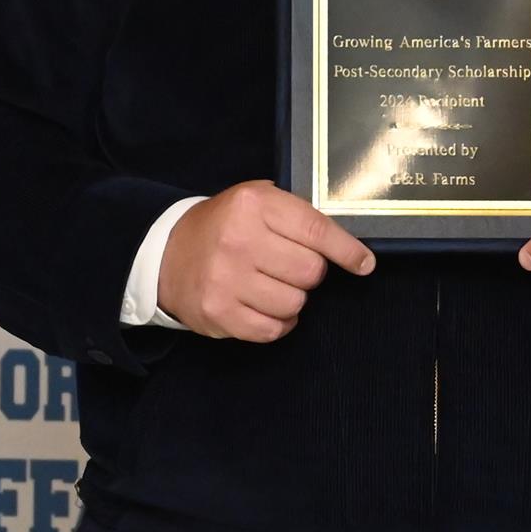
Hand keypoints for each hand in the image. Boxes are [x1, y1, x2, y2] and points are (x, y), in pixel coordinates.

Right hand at [158, 181, 374, 341]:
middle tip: (287, 266)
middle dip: (309, 273)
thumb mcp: (254, 202)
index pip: (318, 231)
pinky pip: (273, 330)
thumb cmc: (223, 227)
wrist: (166, 254)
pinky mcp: (219, 313)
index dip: (347, 251)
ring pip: (295, 303)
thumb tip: (348, 246)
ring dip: (291, 299)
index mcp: (253, 206)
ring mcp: (227, 279)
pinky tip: (261, 306)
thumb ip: (295, 216)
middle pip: (311, 272)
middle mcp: (240, 240)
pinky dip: (276, 323)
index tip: (364, 264)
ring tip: (269, 285)